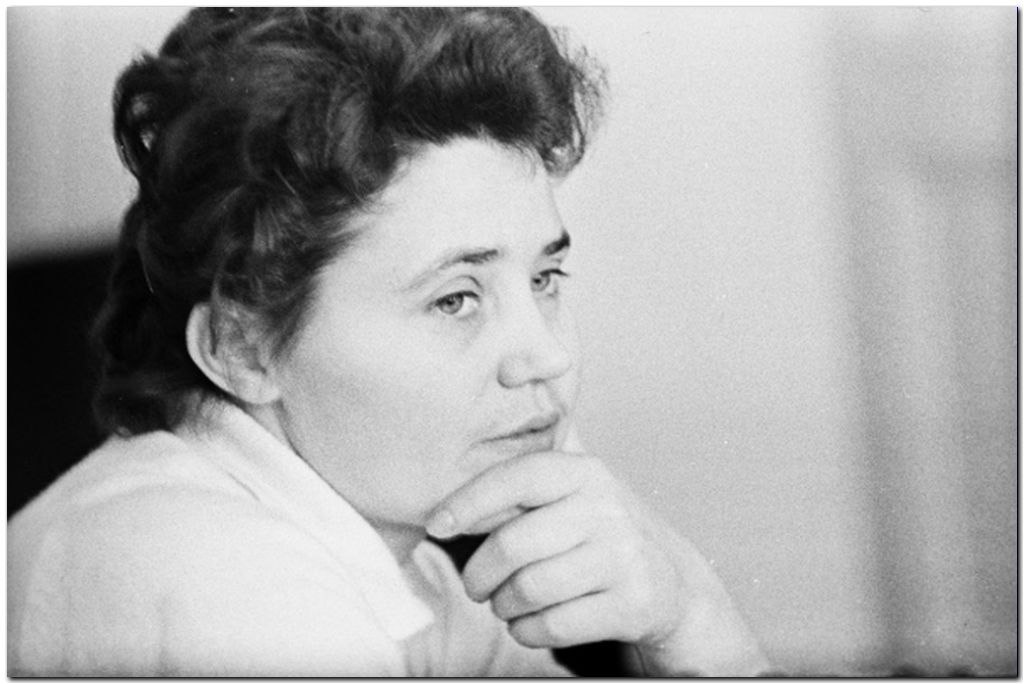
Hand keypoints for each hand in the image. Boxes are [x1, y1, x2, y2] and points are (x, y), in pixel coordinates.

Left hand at [425, 448, 769, 675]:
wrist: (674, 584)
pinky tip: (530, 624)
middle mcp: (607, 508)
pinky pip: (554, 625)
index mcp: (585, 473)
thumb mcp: (573, 497)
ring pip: (529, 589)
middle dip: (479, 573)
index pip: (515, 477)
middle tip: (476, 585)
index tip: (437, 525)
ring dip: (504, 606)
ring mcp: (624, 557)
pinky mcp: (633, 603)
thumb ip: (520, 492)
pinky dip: (528, 632)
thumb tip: (443, 511)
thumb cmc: (601, 536)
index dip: (468, 501)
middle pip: (513, 544)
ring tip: (506, 604)